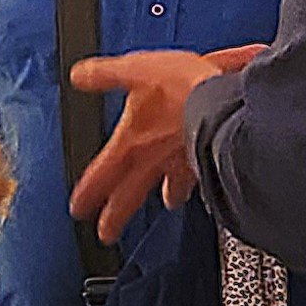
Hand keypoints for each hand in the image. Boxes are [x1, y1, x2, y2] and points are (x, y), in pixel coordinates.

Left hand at [66, 44, 265, 242]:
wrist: (227, 103)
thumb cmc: (183, 89)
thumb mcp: (136, 71)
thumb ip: (105, 75)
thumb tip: (79, 75)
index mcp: (131, 143)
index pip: (101, 175)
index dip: (87, 194)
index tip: (78, 211)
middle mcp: (156, 160)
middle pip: (131, 197)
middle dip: (117, 217)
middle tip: (107, 235)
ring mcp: (185, 164)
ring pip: (174, 188)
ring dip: (170, 196)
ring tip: (169, 202)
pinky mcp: (212, 159)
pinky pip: (202, 176)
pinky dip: (201, 180)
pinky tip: (205, 178)